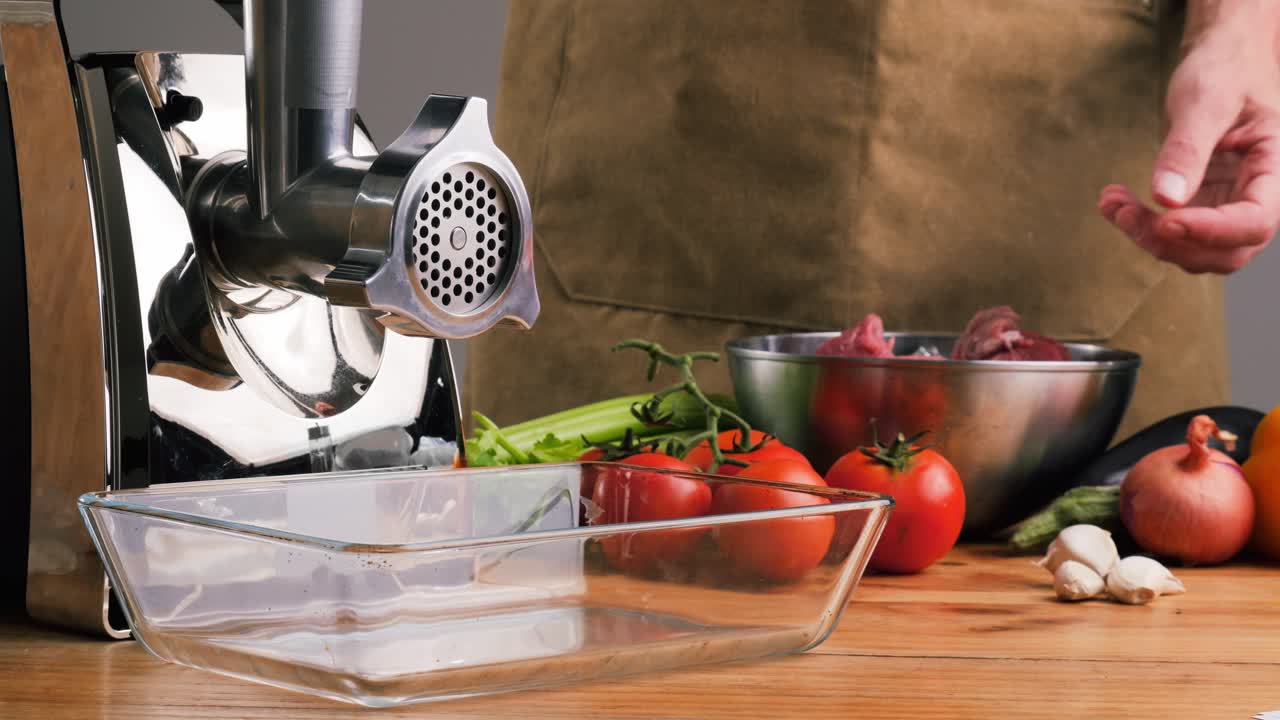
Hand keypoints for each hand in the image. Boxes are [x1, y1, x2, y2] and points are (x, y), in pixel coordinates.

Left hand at [1099, 7, 1279, 273]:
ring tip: (1111, 203)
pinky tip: (1113, 202)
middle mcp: (1258, 196)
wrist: (1221, 65)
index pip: (1255, 221)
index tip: (1166, 221)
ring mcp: (1230, 205)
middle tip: (1123, 212)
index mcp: (1275, 168)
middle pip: (1225, 250)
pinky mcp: (1202, 207)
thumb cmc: (1223, 72)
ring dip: (1148, 237)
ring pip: (1196, 251)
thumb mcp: (1205, 100)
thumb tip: (1165, 198)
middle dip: (1171, 243)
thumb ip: (1187, 148)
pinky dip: (1140, 226)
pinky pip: (1173, 234)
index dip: (1212, 231)